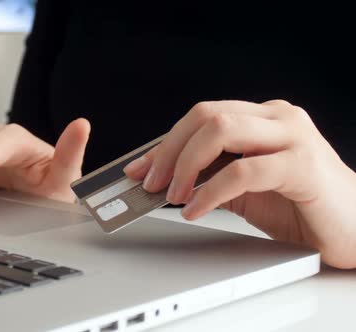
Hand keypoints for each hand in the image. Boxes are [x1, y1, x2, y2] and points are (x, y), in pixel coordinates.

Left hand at [124, 100, 355, 268]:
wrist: (354, 229)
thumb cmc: (301, 206)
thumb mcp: (244, 189)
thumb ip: (210, 177)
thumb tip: (164, 179)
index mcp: (262, 118)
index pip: (201, 117)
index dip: (164, 143)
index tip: (137, 168)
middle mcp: (277, 119)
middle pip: (206, 115)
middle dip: (169, 151)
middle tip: (151, 183)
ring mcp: (292, 137)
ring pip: (221, 130)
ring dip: (186, 165)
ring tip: (173, 194)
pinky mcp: (303, 166)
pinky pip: (243, 171)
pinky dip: (211, 192)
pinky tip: (196, 209)